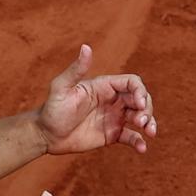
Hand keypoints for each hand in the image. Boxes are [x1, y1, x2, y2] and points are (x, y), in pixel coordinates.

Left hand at [36, 45, 156, 155]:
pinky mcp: (112, 134)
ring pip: (140, 117)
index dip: (140, 91)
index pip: (132, 83)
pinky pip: (131, 136)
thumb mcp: (62, 88)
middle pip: (141, 99)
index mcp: (105, 86)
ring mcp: (114, 118)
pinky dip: (139, 141)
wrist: (46, 134)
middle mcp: (113, 100)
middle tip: (141, 122)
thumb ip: (76, 69)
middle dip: (147, 109)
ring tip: (149, 133)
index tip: (139, 104)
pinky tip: (142, 148)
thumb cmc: (52, 108)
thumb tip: (86, 47)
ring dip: (149, 123)